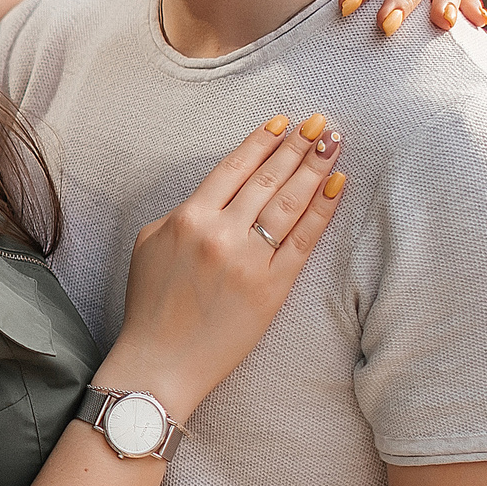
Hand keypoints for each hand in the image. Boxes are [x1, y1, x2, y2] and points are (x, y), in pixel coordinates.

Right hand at [105, 113, 347, 420]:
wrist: (160, 364)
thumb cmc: (150, 306)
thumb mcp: (149, 244)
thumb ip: (183, 214)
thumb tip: (220, 196)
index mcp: (188, 218)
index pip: (234, 168)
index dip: (262, 141)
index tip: (284, 122)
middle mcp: (221, 233)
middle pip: (268, 179)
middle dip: (297, 146)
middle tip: (320, 123)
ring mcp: (250, 261)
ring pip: (289, 202)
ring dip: (316, 168)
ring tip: (333, 143)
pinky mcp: (273, 288)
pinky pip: (304, 240)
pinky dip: (323, 210)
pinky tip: (337, 186)